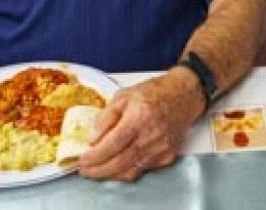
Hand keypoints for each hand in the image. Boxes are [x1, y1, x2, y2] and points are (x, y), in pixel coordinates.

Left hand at [78, 70, 203, 181]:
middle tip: (85, 170)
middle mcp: (152, 134)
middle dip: (98, 170)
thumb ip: (106, 117)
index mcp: (139, 116)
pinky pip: (142, 169)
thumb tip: (92, 139)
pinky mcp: (167, 156)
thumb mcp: (123, 95)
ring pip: (130, 170)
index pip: (112, 144)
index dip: (94, 156)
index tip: (82, 160)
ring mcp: (161, 148)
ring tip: (97, 169)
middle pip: (120, 162)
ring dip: (110, 173)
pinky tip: (116, 165)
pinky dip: (126, 170)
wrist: (183, 96)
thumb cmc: (154, 93)